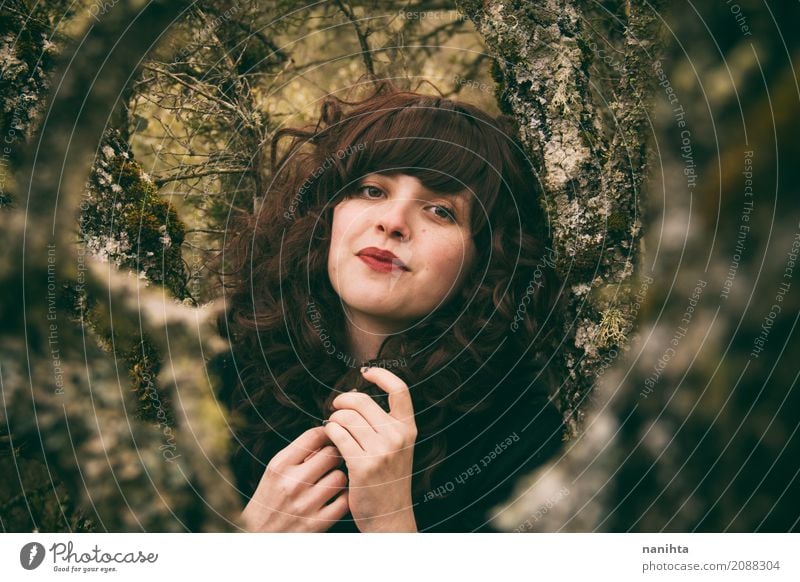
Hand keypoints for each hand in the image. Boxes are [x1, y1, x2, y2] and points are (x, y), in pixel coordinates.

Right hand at [240, 426, 348, 531]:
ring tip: (332, 480)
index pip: (314, 436)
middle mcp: (291, 483)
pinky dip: (344, 497)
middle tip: (334, 460)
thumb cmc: (270, 498)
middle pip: (332, 454)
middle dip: (336, 454)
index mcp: (279, 465)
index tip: (332, 436)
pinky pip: (344, 501)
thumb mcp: (276, 470)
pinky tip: (336, 497)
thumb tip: (329, 433)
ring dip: (340, 476)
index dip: (328, 433)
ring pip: (341, 477)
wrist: (257, 535)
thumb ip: (299, 452)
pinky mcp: (316, 524)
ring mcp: (305, 505)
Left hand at [323, 366, 418, 531]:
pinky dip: (329, 432)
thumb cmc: (389, 480)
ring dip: (333, 419)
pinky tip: (330, 439)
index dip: (381, 375)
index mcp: (408, 429)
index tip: (366, 372)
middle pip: (361, 401)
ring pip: (345, 417)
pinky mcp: (362, 465)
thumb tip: (356, 395)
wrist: (390, 518)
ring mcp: (381, 451)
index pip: (399, 389)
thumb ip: (386, 423)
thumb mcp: (399, 448)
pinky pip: (337, 435)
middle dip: (343, 401)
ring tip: (333, 428)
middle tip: (335, 408)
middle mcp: (398, 437)